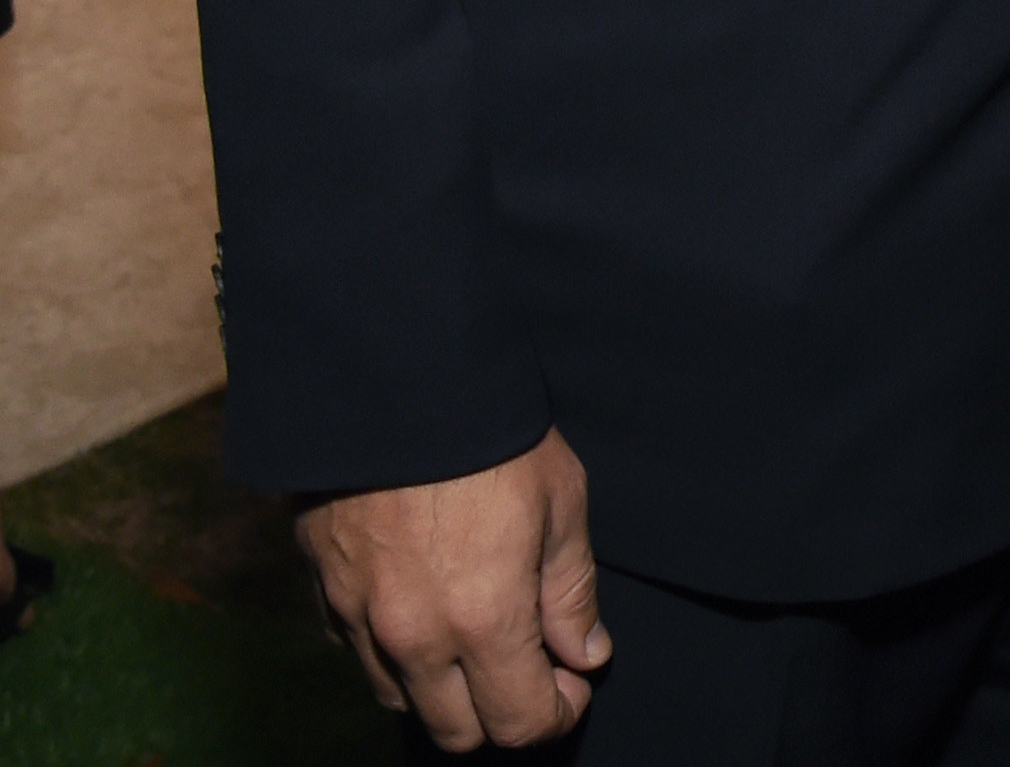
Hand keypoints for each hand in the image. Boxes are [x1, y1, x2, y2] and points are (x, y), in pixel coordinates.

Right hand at [298, 425, 608, 749]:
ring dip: (444, 689)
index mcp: (484, 620)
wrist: (397, 377)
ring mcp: (361, 619)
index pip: (519, 722)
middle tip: (529, 666)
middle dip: (500, 714)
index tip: (572, 685)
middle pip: (457, 731)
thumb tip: (585, 656)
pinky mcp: (325, 593)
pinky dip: (394, 653)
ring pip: (403, 699)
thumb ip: (571, 590)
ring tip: (475, 638)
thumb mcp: (560, 499)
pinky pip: (359, 655)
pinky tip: (421, 608)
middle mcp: (416, 637)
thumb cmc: (491, 432)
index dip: (556, 713)